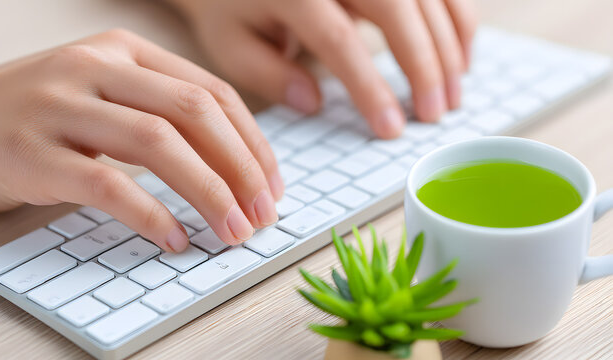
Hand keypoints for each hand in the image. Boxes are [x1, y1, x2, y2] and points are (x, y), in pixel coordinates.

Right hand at [0, 29, 282, 251]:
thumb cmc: (41, 117)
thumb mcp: (106, 96)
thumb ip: (162, 114)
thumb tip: (238, 166)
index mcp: (123, 49)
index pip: (211, 92)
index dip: (253, 143)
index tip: (273, 186)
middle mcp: (94, 66)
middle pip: (194, 112)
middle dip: (242, 169)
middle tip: (264, 215)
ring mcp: (59, 105)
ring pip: (159, 144)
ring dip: (209, 193)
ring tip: (233, 231)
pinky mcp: (31, 152)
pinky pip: (107, 184)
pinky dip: (150, 215)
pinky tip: (175, 239)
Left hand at [171, 0, 475, 137]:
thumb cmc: (235, 7)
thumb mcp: (233, 43)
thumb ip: (269, 75)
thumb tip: (314, 103)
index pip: (340, 41)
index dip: (371, 87)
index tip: (391, 128)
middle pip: (396, 9)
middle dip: (424, 65)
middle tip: (435, 115)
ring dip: (447, 45)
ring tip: (452, 96)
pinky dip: (457, 17)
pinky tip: (461, 56)